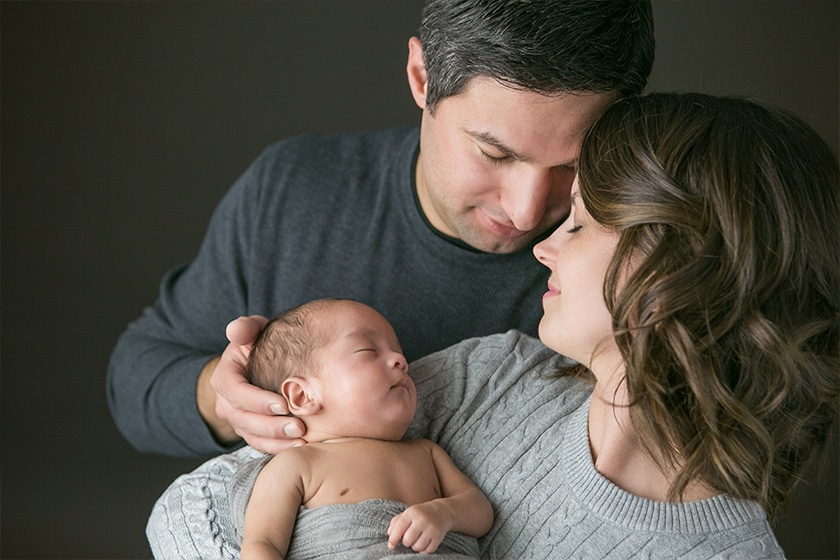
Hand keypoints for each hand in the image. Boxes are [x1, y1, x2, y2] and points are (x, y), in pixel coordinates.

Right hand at [200, 315, 306, 452]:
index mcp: (224, 377)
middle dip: (271, 426)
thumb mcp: (252, 331)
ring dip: (276, 441)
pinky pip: (260, 445)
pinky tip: (300, 446)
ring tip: (302, 439)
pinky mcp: (250, 432)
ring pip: (252, 436)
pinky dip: (278, 448)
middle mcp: (226, 402)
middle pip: (244, 419)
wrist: (258, 364)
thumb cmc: (258, 345)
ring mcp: (237, 420)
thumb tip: (236, 329)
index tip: (282, 404)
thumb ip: (246, 328)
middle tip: (299, 427)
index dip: (257, 400)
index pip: (235, 392)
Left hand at [387, 502, 452, 553]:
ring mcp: (431, 528)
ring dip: (415, 547)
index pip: (399, 528)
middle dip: (406, 542)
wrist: (442, 512)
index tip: (391, 546)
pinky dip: (424, 550)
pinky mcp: (438, 537)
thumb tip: (389, 534)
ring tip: (417, 540)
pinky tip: (424, 543)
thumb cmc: (420, 514)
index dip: (393, 539)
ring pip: (417, 547)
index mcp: (412, 512)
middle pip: (407, 540)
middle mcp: (422, 520)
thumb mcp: (408, 513)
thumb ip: (396, 522)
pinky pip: (427, 551)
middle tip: (409, 538)